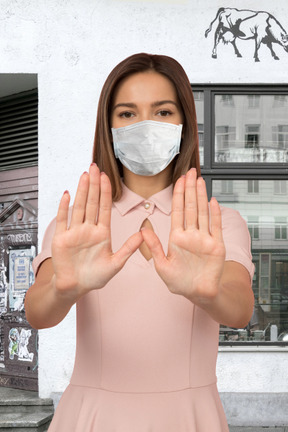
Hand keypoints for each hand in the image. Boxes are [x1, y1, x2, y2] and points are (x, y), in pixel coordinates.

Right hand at [52, 163, 142, 299]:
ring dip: (81, 191)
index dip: (106, 192)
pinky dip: (64, 207)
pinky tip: (67, 194)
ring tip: (84, 175)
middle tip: (95, 168)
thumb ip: (129, 248)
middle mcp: (88, 229)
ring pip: (79, 207)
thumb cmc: (95, 277)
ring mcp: (74, 232)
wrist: (75, 287)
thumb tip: (144, 234)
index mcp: (102, 233)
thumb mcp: (116, 264)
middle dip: (94, 185)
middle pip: (92, 203)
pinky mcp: (61, 238)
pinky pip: (63, 220)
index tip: (107, 178)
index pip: (105, 208)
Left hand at [141, 168, 225, 304]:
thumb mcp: (161, 265)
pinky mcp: (217, 246)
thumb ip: (153, 246)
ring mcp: (204, 239)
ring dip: (201, 197)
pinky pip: (216, 227)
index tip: (178, 180)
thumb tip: (142, 229)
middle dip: (190, 189)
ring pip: (202, 213)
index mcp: (176, 237)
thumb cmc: (179, 282)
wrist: (198, 294)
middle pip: (190, 207)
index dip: (178, 195)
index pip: (177, 211)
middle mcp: (191, 235)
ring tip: (200, 181)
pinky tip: (213, 201)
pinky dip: (215, 215)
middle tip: (190, 172)